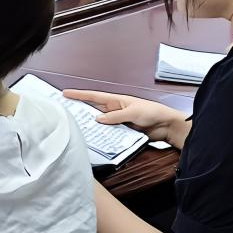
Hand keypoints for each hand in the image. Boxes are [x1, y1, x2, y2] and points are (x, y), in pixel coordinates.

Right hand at [62, 89, 189, 146]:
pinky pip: (109, 133)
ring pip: (100, 123)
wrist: (167, 126)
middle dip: (81, 110)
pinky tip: (95, 138)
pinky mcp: (123, 132)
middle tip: (66, 112)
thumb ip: (115, 116)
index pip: (94, 96)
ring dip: (91, 125)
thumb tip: (98, 119)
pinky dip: (102, 135)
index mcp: (116, 100)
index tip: (65, 93)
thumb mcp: (132, 112)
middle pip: (94, 110)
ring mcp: (118, 121)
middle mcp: (115, 110)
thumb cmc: (152, 112)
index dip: (79, 95)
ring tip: (77, 127)